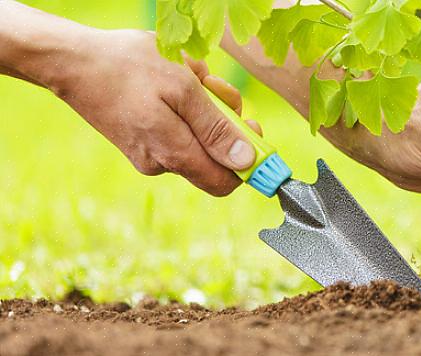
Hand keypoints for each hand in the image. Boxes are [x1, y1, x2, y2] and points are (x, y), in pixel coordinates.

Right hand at [47, 29, 259, 195]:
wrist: (71, 61)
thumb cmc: (128, 67)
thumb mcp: (183, 88)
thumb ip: (216, 128)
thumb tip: (246, 162)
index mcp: (174, 154)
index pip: (225, 182)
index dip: (247, 161)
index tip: (251, 129)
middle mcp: (161, 163)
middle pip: (213, 156)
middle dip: (222, 120)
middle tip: (213, 87)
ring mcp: (148, 155)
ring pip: (196, 137)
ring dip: (202, 107)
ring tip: (186, 76)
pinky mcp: (139, 142)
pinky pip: (176, 130)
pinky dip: (183, 107)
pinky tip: (170, 82)